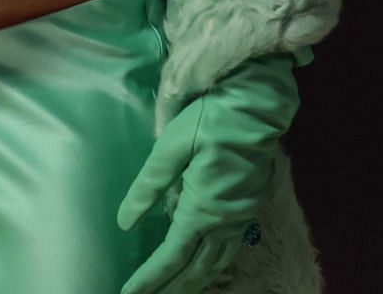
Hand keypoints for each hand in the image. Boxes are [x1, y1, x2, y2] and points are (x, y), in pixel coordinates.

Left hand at [116, 53, 299, 293]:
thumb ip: (148, 187)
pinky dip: (213, 266)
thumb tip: (125, 222)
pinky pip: (230, 250)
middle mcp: (225, 222)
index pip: (171, 256)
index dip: (150, 278)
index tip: (129, 293)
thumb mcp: (170, 147)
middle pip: (195, 269)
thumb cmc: (210, 120)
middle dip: (170, 287)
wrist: (257, 106)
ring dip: (193, 281)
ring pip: (216, 264)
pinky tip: (203, 266)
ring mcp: (241, 218)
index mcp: (202, 209)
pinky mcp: (250, 208)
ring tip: (172, 291)